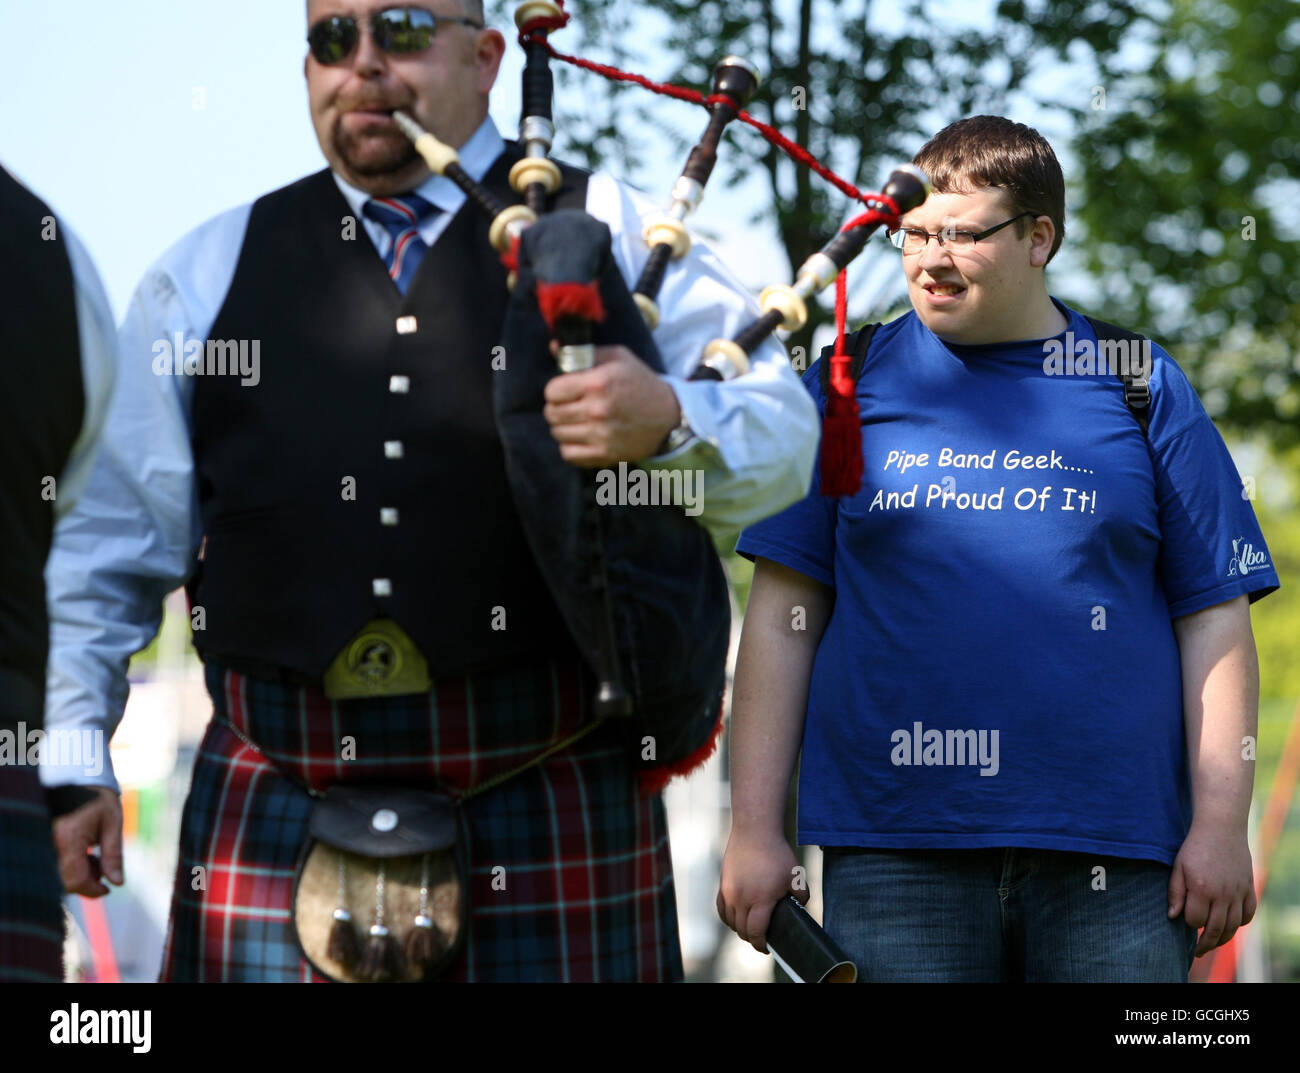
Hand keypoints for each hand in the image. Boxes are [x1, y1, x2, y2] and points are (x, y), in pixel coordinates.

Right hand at [53, 787, 123, 896]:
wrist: (79, 778)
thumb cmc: (99, 798)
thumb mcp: (113, 824)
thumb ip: (113, 855)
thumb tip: (117, 882)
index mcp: (68, 839)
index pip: (75, 880)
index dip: (92, 890)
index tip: (108, 889)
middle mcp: (51, 843)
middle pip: (65, 880)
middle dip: (87, 881)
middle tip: (104, 868)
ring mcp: (45, 842)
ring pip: (60, 874)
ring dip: (80, 874)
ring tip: (96, 857)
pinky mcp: (45, 841)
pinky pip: (56, 864)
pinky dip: (72, 865)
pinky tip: (85, 854)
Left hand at [542, 344, 680, 466]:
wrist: (669, 416)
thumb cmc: (640, 383)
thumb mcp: (618, 358)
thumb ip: (585, 353)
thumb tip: (553, 347)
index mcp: (598, 383)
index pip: (552, 391)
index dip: (555, 390)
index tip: (564, 391)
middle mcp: (598, 409)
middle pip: (551, 413)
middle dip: (556, 408)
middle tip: (568, 406)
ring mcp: (601, 435)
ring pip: (558, 433)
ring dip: (563, 427)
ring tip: (576, 421)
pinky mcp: (605, 454)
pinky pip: (568, 454)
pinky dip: (570, 446)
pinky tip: (581, 437)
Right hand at [716, 829, 807, 954]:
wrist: (754, 832)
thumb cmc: (777, 854)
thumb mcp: (795, 876)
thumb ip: (801, 897)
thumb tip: (801, 908)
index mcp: (760, 900)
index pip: (756, 933)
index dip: (760, 945)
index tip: (767, 948)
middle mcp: (741, 899)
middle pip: (742, 930)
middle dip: (752, 938)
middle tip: (761, 938)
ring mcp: (729, 892)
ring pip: (731, 921)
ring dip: (740, 928)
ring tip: (750, 927)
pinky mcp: (723, 884)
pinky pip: (722, 909)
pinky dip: (729, 917)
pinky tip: (736, 917)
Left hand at [1168, 819, 1255, 956]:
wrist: (1221, 828)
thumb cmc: (1194, 847)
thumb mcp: (1178, 867)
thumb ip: (1175, 893)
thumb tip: (1173, 917)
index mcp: (1201, 888)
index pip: (1195, 920)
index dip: (1190, 923)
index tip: (1186, 919)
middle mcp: (1222, 894)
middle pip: (1216, 929)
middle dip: (1206, 943)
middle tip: (1198, 952)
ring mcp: (1238, 892)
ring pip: (1233, 926)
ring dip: (1223, 938)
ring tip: (1212, 943)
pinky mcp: (1249, 888)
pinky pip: (1248, 914)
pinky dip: (1240, 923)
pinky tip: (1231, 925)